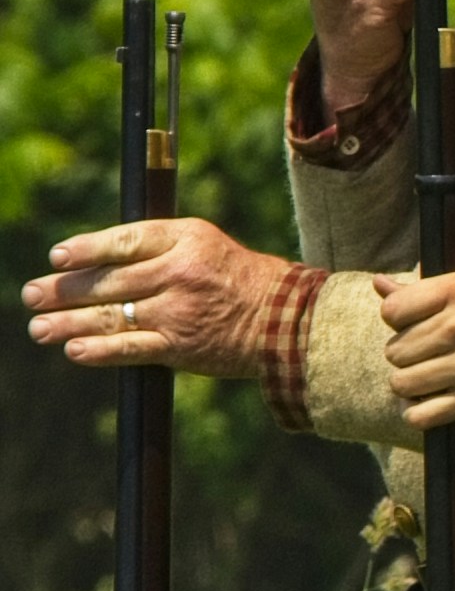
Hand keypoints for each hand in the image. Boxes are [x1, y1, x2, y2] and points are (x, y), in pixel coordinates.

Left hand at [24, 218, 297, 377]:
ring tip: (39, 328)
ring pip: (110, 316)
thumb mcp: (204, 246)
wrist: (286, 319)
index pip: (125, 241)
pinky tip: (75, 351)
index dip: (87, 249)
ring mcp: (180, 311)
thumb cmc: (238, 279)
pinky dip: (100, 351)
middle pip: (108, 282)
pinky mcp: (181, 346)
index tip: (57, 257)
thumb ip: (155, 249)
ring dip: (68, 324)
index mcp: (186, 239)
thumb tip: (92, 261)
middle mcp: (180, 272)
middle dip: (63, 290)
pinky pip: (131, 348)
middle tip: (31, 295)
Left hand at [380, 267, 454, 423]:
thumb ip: (430, 287)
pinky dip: (421, 413)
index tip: (419, 325)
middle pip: (395, 350)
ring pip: (402, 383)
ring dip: (414, 385)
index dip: (400, 320)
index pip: (392, 310)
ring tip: (436, 379)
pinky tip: (436, 403)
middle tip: (438, 354)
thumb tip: (380, 285)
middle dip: (411, 355)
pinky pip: (420, 415)